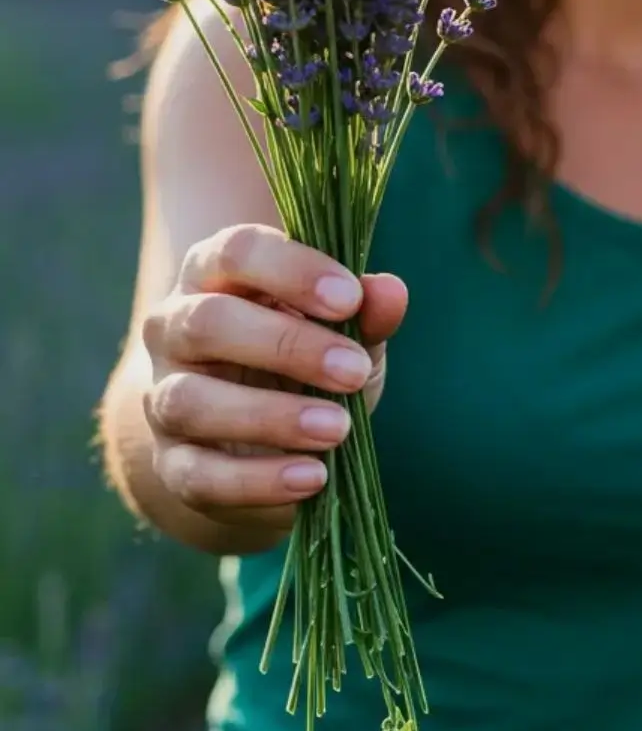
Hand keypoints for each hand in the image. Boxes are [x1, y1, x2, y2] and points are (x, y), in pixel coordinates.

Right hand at [141, 223, 407, 533]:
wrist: (256, 440)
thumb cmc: (303, 361)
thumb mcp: (343, 331)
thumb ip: (364, 310)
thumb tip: (389, 292)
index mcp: (213, 274)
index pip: (236, 252)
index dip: (292, 270)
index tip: (350, 299)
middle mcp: (174, 329)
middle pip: (208, 322)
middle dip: (287, 346)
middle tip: (353, 370)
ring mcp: (164, 397)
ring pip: (191, 401)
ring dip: (270, 415)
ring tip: (338, 429)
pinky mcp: (172, 463)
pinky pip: (198, 474)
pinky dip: (258, 479)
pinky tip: (312, 477)